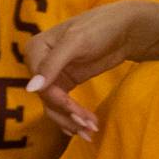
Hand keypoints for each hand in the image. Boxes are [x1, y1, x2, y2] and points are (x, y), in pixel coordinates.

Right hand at [24, 0, 158, 138]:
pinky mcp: (68, 81)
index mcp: (37, 48)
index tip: (78, 114)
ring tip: (91, 132)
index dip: (58, 101)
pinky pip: (63, 104)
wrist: (127, 28)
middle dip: (67, 114)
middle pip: (47, 97)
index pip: (41, 84)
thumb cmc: (101, 26)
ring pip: (54, 104)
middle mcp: (40, 62)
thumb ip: (52, 64)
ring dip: (71, 120)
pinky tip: (85, 128)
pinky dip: (73, 116)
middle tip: (89, 128)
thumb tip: (31, 90)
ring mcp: (55, 73)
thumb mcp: (76, 42)